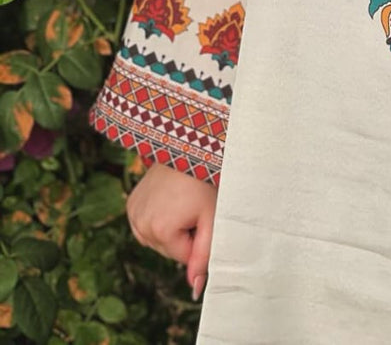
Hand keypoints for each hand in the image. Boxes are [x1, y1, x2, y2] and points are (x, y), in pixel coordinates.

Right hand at [125, 162, 217, 300]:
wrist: (187, 149)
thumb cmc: (205, 182)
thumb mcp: (211, 219)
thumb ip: (204, 255)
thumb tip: (195, 289)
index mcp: (160, 230)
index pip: (183, 257)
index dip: (197, 239)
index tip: (202, 215)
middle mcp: (141, 225)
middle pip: (168, 250)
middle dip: (184, 235)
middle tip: (193, 207)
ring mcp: (133, 214)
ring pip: (157, 240)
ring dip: (170, 228)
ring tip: (181, 202)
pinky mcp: (130, 205)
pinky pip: (147, 225)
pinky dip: (158, 219)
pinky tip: (168, 201)